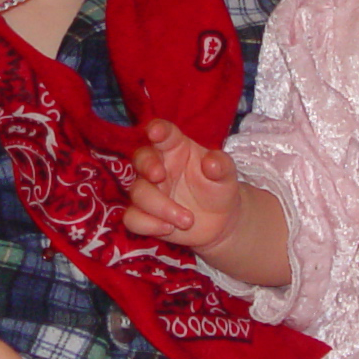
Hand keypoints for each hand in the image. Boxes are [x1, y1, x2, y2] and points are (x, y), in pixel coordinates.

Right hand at [122, 118, 244, 253]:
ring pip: (137, 192)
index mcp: (176, 148)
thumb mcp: (226, 175)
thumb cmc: (219, 189)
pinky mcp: (144, 215)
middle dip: (147, 165)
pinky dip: (148, 225)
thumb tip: (211, 162)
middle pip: (140, 158)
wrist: (220, 222)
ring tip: (188, 220)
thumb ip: (221, 165)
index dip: (157, 129)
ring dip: (160, 207)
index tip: (155, 132)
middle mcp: (158, 166)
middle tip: (160, 176)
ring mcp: (148, 191)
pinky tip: (168, 229)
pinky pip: (132, 218)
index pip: (164, 133)